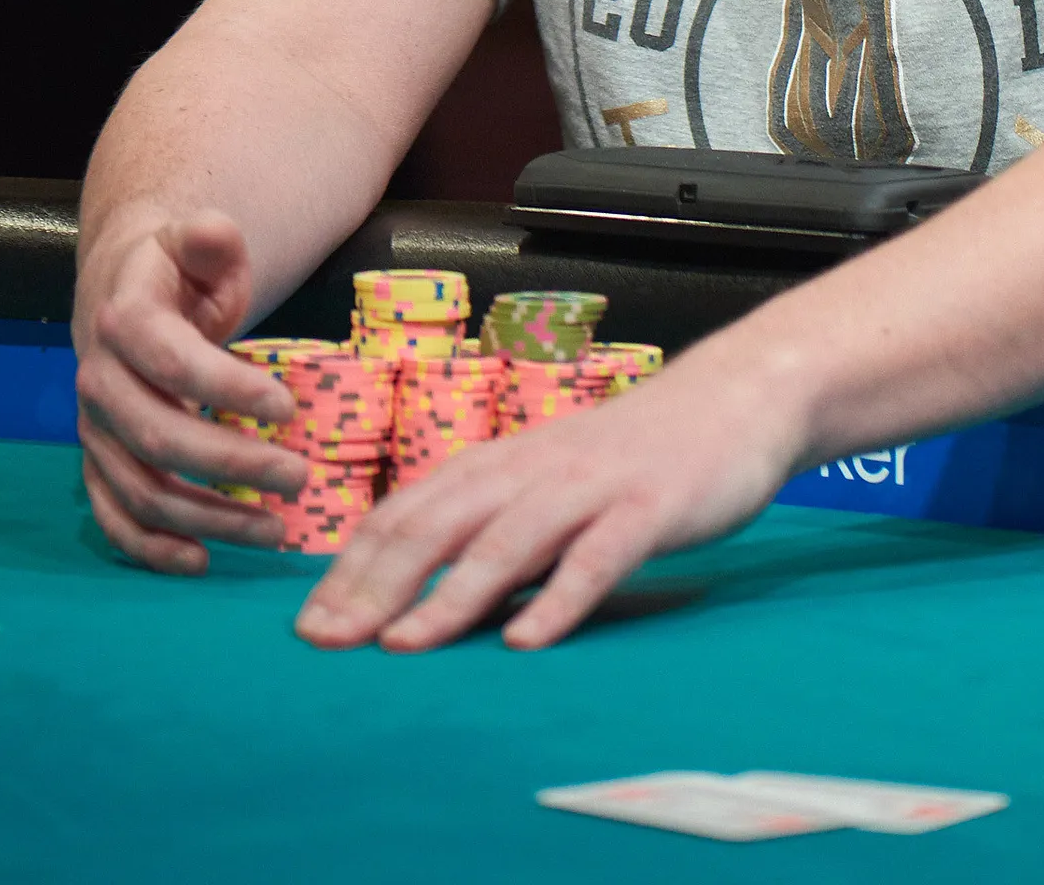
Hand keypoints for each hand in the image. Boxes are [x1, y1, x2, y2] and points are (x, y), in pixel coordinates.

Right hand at [74, 212, 307, 572]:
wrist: (127, 295)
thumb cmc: (181, 274)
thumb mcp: (199, 245)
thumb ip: (211, 240)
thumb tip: (214, 229)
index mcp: (125, 320)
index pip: (173, 362)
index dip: (228, 389)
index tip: (289, 408)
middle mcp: (100, 381)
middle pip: (159, 436)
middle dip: (233, 464)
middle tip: (300, 477)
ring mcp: (96, 431)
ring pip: (142, 488)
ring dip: (208, 517)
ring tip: (276, 531)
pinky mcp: (101, 464)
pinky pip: (115, 517)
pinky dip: (152, 548)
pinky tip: (202, 562)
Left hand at [295, 353, 799, 651]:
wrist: (737, 397)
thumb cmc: (638, 450)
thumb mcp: (554, 475)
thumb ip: (497, 518)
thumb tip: (422, 583)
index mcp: (507, 461)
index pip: (412, 511)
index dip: (355, 565)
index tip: (306, 621)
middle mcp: (537, 468)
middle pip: (442, 523)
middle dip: (377, 584)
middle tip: (324, 642)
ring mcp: (594, 485)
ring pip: (510, 539)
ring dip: (451, 594)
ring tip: (403, 646)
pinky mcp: (650, 506)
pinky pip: (599, 556)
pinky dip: (559, 597)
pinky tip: (527, 640)